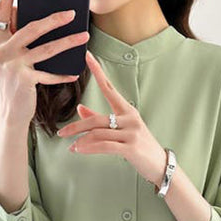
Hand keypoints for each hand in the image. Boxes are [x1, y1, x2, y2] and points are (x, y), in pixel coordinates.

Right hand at [0, 0, 88, 126]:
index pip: (3, 8)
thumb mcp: (11, 58)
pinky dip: (63, 74)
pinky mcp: (25, 80)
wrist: (10, 113)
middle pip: (32, 27)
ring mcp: (13, 65)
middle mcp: (2, 49)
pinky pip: (49, 74)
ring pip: (46, 49)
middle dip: (54, 19)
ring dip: (68, 42)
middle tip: (72, 12)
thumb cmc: (14, 83)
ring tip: (84, 37)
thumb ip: (19, 38)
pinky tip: (75, 72)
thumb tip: (41, 18)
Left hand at [57, 49, 167, 187]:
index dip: (98, 71)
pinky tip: (79, 150)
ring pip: (99, 133)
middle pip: (97, 119)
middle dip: (76, 127)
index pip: (109, 88)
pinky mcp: (131, 148)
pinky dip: (89, 148)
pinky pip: (104, 146)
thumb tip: (80, 108)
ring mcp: (131, 133)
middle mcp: (130, 118)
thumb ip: (100, 120)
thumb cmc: (139, 147)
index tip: (87, 56)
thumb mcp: (122, 130)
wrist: (159, 165)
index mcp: (127, 110)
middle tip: (61, 133)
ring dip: (81, 141)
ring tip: (70, 146)